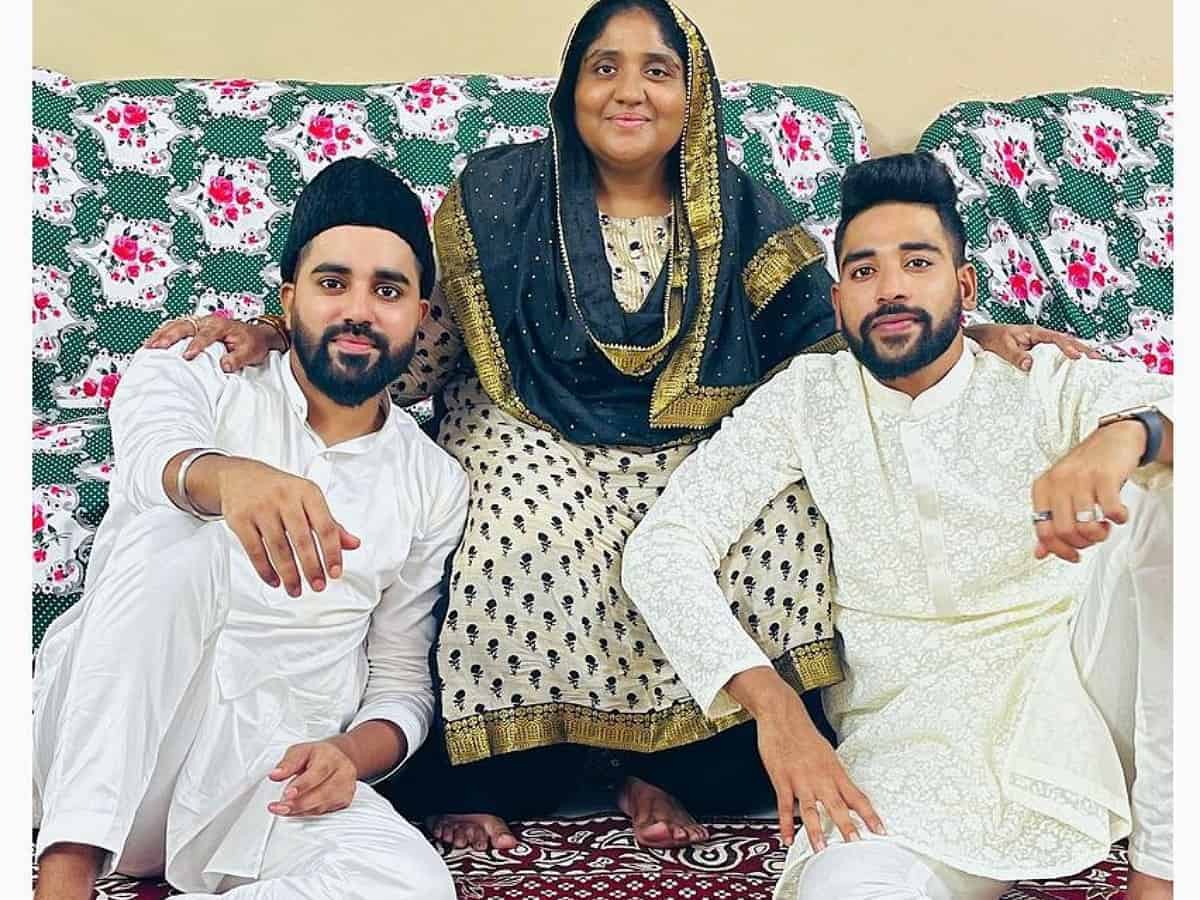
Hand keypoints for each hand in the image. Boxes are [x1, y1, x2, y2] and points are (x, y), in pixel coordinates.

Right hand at [144, 314, 280, 371]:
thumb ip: (238, 358)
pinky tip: (154, 342)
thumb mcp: (251, 352)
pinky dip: (164, 333)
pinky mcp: (195, 327)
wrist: (256, 335)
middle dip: (170, 336)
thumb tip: (224, 365)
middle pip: (185, 325)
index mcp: (222, 326)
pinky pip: (176, 327)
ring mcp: (200, 323)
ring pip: (177, 324)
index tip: (187, 356)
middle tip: (157, 347)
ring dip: (162, 334)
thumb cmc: (253, 342)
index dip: (196, 345)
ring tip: (148, 345)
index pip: (206, 334)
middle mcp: (208, 322)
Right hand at [213, 457, 360, 594]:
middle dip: (311, 568)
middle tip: (318, 586)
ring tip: (296, 590)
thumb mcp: (308, 499)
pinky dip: (265, 570)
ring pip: (278, 548)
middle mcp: (285, 498)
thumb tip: (353, 544)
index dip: (332, 552)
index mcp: (307, 493)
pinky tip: (275, 581)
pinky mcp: (240, 519)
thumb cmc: (280, 489)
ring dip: (289, 574)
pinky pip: (254, 550)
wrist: (240, 476)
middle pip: (302, 540)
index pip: (325, 526)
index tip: (335, 572)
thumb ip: (330, 523)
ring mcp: (261, 508)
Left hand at [268, 738, 358, 816]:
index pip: (318, 772)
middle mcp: (343, 771)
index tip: (287, 794)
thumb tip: (275, 774)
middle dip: (298, 803)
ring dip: (301, 810)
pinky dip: (308, 812)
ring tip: (283, 809)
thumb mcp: (300, 751)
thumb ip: (287, 763)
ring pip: (323, 805)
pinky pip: (324, 811)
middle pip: (322, 792)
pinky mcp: (345, 800)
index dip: (302, 785)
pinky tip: (297, 810)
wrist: (336, 758)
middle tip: (280, 807)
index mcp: (331, 756)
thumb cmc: (317, 755)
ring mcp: (347, 787)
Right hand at [756, 696, 883, 850]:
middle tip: (855, 843)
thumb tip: (845, 793)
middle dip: (847, 826)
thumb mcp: (826, 753)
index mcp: (834, 771)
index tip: (880, 830)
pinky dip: (785, 824)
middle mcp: (820, 777)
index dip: (870, 814)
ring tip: (821, 847)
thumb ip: (834, 776)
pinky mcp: (781, 779)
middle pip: (836, 805)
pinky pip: (785, 806)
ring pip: (810, 809)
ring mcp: (800, 780)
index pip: (857, 796)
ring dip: (815, 830)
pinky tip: (787, 838)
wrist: (782, 715)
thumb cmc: (804, 734)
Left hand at [966, 323, 1100, 371]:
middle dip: (1083, 349)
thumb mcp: (1001, 347)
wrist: (982, 338)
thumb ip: (1015, 355)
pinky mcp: (1038, 353)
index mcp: (1034, 332)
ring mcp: (1041, 345)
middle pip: (1066, 341)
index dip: (1068, 347)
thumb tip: (1030, 364)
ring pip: (1063, 348)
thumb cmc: (992, 339)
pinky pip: (1055, 356)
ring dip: (1079, 354)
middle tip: (1098, 359)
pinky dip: (1067, 360)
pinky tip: (1077, 368)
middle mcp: (1041, 338)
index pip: (1055, 338)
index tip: (1077, 356)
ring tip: (1096, 364)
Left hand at [1031, 420, 1144, 562]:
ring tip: (1104, 527)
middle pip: (1064, 532)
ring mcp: (1080, 478)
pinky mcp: (1104, 475)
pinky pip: (1110, 510)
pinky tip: (1118, 514)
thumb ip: (1050, 522)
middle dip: (1082, 543)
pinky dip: (1118, 518)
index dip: (1059, 550)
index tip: (1073, 555)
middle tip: (1092, 537)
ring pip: (1086, 525)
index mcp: (1042, 488)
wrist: (1112, 440)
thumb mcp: (1061, 493)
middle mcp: (1057, 482)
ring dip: (1100, 534)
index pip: (1043, 531)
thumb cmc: (1086, 469)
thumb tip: (1040, 553)